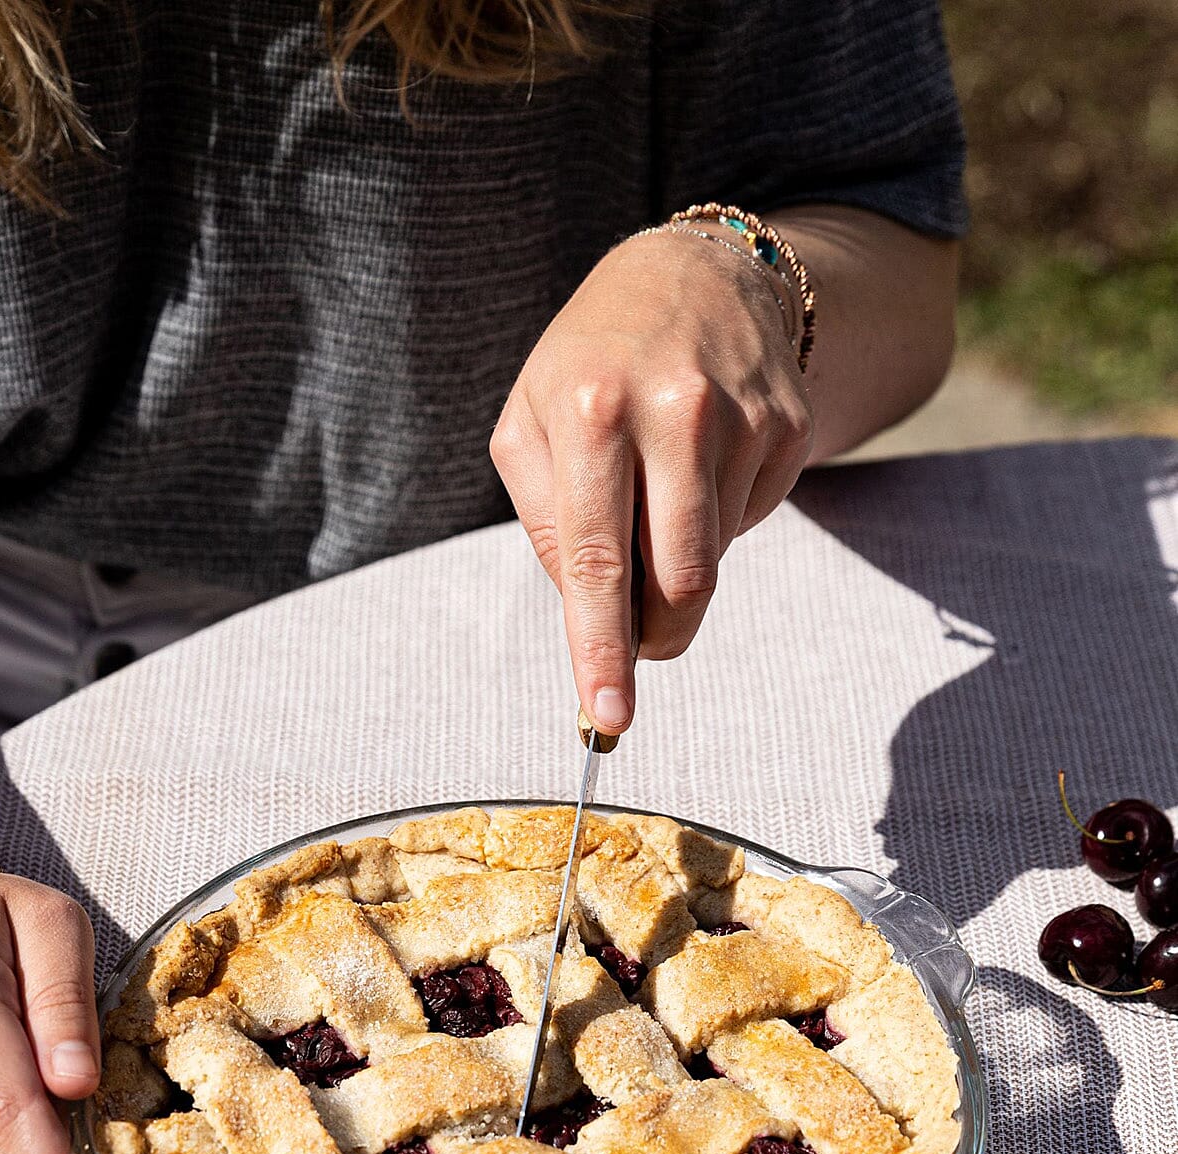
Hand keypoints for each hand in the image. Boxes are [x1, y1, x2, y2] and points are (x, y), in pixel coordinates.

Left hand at [491, 227, 814, 733]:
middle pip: (680, 580)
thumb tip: (594, 611)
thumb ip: (547, 522)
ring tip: (655, 499)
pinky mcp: (790, 428)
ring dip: (678, 568)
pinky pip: (748, 521)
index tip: (608, 716)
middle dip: (656, 633)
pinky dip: (714, 521)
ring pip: (715, 561)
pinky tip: (698, 467)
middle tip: (637, 637)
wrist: (695, 273)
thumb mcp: (528, 423)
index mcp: (593, 411)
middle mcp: (677, 412)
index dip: (602, 649)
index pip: (599, 560)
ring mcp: (745, 419)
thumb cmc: (589, 361)